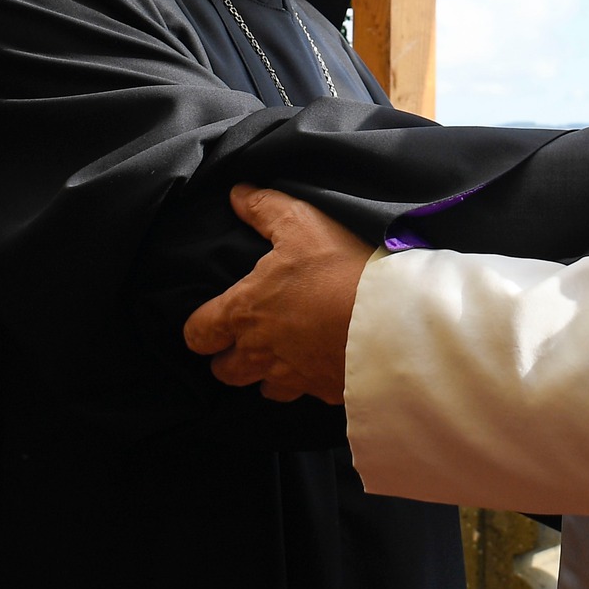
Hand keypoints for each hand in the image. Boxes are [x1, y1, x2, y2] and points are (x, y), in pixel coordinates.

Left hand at [183, 185, 370, 404]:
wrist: (390, 321)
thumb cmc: (338, 271)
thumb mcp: (301, 223)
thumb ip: (264, 208)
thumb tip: (238, 194)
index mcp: (245, 313)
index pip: (198, 334)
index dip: (199, 329)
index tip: (209, 321)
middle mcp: (260, 353)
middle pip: (224, 371)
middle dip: (228, 359)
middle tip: (244, 340)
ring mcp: (292, 378)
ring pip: (262, 389)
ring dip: (265, 375)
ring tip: (282, 355)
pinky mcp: (323, 392)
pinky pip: (304, 394)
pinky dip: (307, 382)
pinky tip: (321, 363)